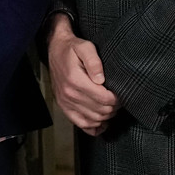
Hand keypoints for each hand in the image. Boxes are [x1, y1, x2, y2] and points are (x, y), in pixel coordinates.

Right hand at [46, 13, 117, 133]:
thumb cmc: (72, 49)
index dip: (117, 99)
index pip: (104, 99)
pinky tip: (101, 121)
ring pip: (93, 119)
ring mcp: (65, 102)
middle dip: (113, 108)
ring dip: (106, 116)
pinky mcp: (63, 106)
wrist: (54, 49)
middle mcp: (69, 93)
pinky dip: (93, 126)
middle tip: (118, 100)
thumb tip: (101, 79)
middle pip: (100, 111)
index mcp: (75, 80)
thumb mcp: (85, 47)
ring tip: (110, 107)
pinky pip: (81, 124)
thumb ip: (94, 61)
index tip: (120, 94)